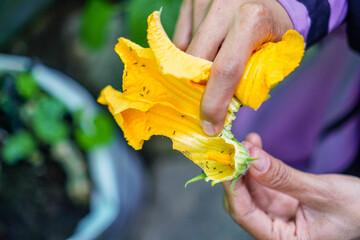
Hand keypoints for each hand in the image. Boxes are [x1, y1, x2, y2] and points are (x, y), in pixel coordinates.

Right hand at [173, 0, 292, 135]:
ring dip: (195, 68)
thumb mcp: (274, 56)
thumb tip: (220, 109)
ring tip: (212, 67)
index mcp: (252, 19)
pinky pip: (179, 39)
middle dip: (198, 87)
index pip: (225, 70)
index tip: (209, 125)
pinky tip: (204, 54)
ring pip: (185, 51)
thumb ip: (249, 81)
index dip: (214, 103)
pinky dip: (188, 54)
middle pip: (196, 61)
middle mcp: (224, 6)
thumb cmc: (276, 29)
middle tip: (205, 102)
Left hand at [223, 133, 359, 239]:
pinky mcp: (280, 199)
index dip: (232, 189)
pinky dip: (258, 163)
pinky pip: (262, 181)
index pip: (245, 216)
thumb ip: (283, 178)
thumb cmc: (356, 209)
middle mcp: (275, 229)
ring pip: (250, 189)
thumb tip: (252, 160)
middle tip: (236, 147)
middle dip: (237, 174)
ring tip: (247, 141)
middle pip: (243, 202)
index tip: (226, 163)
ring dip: (246, 165)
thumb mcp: (320, 192)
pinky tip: (255, 145)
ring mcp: (276, 213)